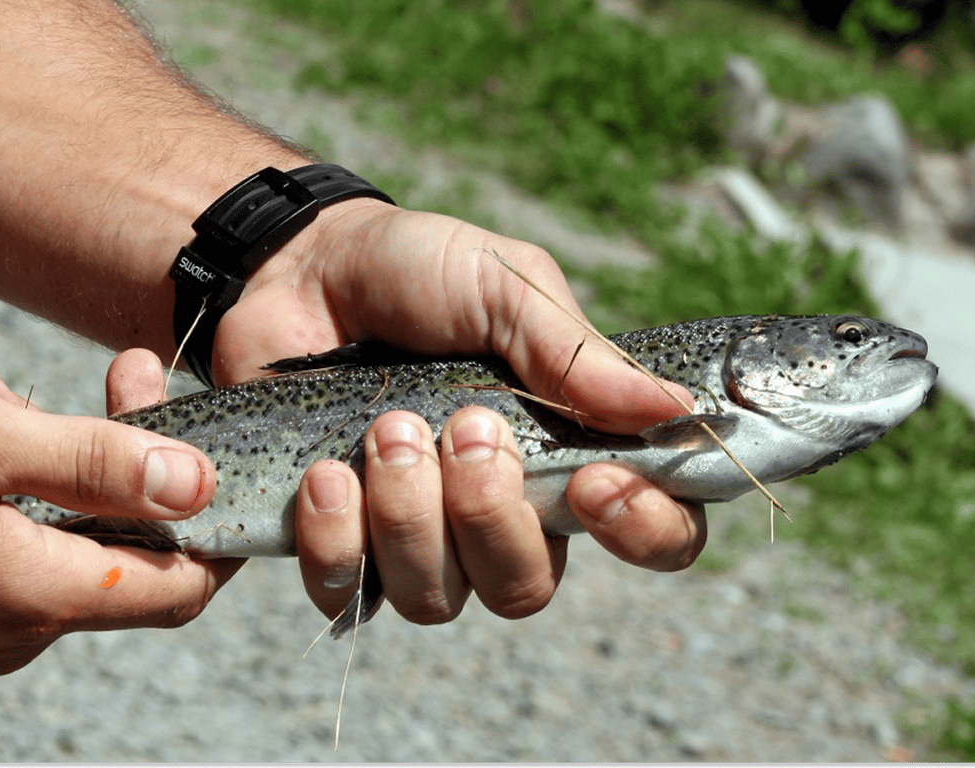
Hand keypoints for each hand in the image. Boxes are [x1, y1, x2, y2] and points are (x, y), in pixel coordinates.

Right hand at [0, 370, 235, 676]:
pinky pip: (1, 553)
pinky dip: (8, 492)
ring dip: (58, 464)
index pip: (178, 589)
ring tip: (14, 394)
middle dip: (131, 462)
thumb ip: (96, 464)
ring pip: (56, 544)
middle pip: (118, 555)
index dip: (217, 530)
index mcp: (35, 597)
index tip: (221, 457)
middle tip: (123, 376)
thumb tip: (195, 486)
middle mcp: (11, 632)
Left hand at [212, 203, 706, 622]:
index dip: (642, 532)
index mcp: (564, 451)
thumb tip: (674, 410)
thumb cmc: (417, 271)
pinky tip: (326, 473)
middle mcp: (497, 512)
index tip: (597, 483)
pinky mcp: (335, 541)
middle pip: (525, 587)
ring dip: (410, 518)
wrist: (301, 265)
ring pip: (435, 598)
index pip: (650, 535)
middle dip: (490, 516)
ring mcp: (413, 536)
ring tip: (387, 427)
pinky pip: (347, 592)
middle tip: (463, 425)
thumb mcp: (504, 286)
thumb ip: (574, 354)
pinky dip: (337, 539)